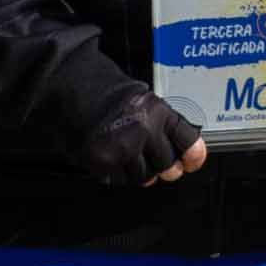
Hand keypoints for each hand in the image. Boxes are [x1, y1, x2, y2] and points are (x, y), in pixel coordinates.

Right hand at [80, 88, 206, 187]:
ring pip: (143, 177)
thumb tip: (180, 159)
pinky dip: (114, 172)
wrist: (73, 85)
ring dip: (134, 169)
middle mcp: (143, 130)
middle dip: (157, 164)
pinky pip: (118, 180)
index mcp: (158, 112)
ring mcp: (122, 148)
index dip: (192, 156)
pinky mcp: (102, 161)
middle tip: (144, 152)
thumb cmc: (107, 91)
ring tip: (121, 149)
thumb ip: (164, 127)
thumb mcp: (146, 101)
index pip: (188, 142)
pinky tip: (109, 154)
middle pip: (166, 165)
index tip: (190, 163)